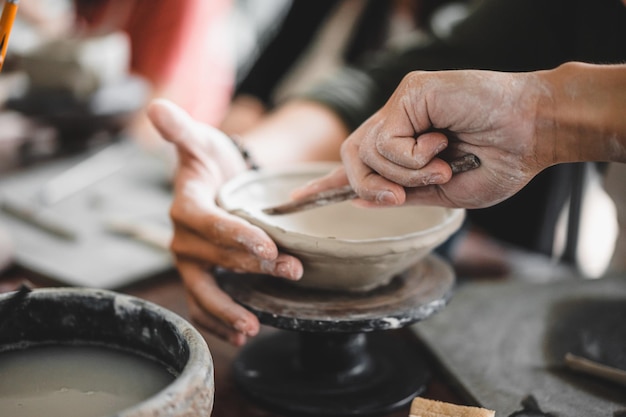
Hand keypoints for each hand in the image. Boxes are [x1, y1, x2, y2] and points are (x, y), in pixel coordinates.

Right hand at [147, 99, 302, 345]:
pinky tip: (240, 333)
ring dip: (228, 308)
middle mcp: (183, 236)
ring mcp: (191, 260)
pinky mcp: (201, 275)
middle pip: (215, 257)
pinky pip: (203, 303)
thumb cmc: (212, 160)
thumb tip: (156, 108)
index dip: (234, 235)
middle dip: (252, 268)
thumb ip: (182, 129)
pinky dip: (217, 321)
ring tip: (252, 326)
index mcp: (184, 203)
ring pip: (204, 289)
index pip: (205, 222)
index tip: (268, 246)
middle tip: (291, 272)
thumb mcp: (202, 140)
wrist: (218, 180)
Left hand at [295, 69, 547, 208]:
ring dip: (403, 175)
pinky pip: (385, 140)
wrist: (538, 133)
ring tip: (441, 165)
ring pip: (365, 152)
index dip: (326, 184)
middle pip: (351, 158)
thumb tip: (358, 199)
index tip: (297, 199)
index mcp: (405, 147)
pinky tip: (442, 143)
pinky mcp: (409, 92)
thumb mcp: (449, 194)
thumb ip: (405, 195)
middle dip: (369, 188)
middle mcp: (397, 122)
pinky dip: (412, 158)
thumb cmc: (502, 161)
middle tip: (400, 199)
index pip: (356, 165)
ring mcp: (401, 105)